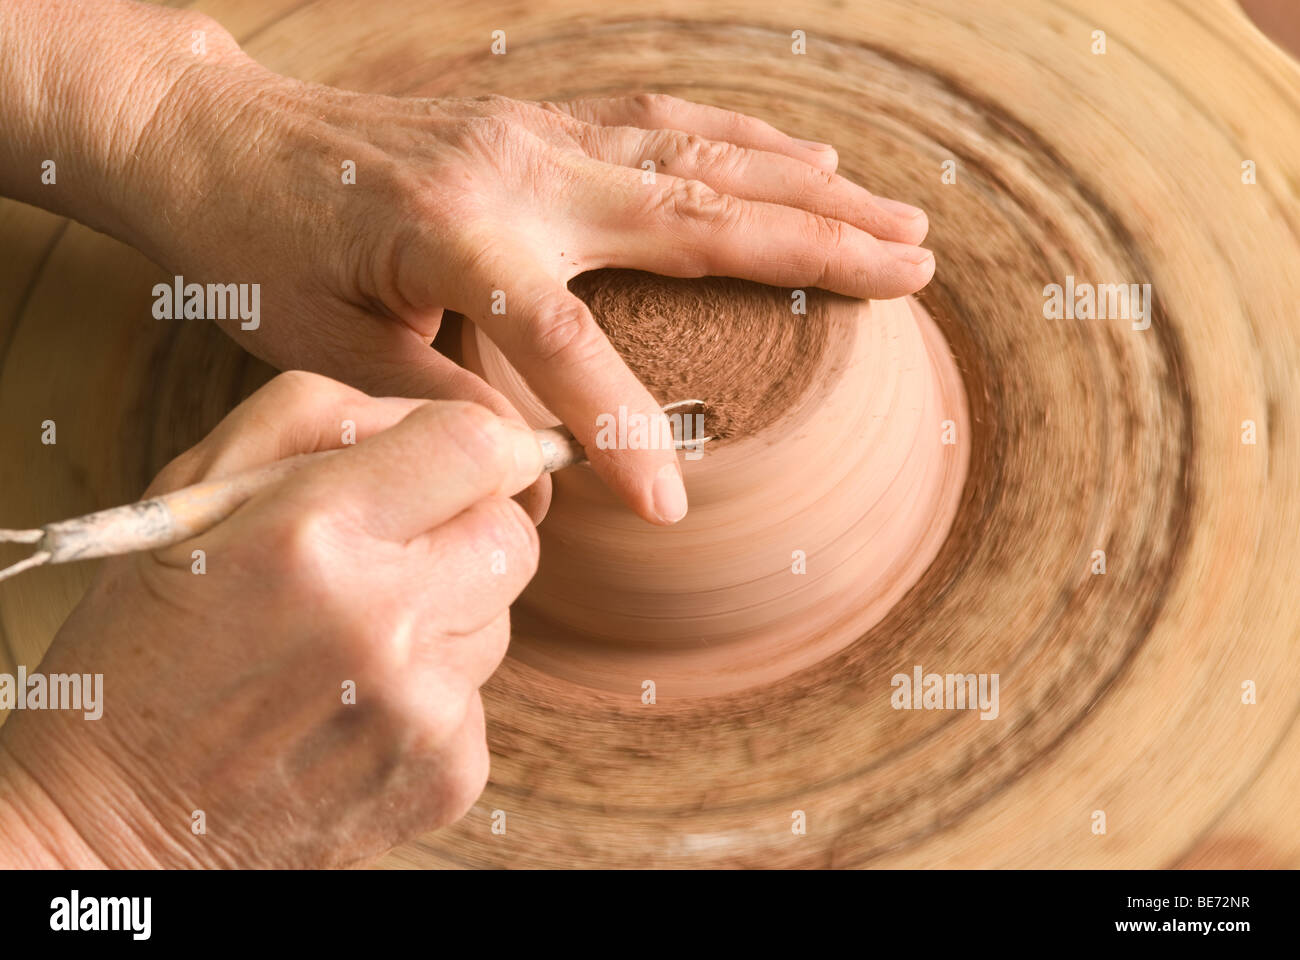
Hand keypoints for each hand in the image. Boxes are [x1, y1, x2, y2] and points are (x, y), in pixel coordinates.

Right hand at [0, 372, 541, 867]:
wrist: (117, 822)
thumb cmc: (146, 645)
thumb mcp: (191, 499)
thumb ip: (315, 422)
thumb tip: (443, 419)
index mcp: (311, 536)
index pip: (478, 447)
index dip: (482, 445)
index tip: (459, 462)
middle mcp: (381, 621)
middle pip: (510, 534)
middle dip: (467, 529)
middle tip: (393, 554)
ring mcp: (422, 707)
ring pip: (499, 615)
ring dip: (446, 612)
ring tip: (352, 642)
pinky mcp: (448, 773)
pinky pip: (479, 695)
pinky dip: (433, 690)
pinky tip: (355, 707)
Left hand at [117, 22, 932, 524]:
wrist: (215, 135)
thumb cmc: (256, 247)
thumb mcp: (326, 352)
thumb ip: (440, 408)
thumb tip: (530, 477)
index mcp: (461, 239)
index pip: (571, 348)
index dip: (625, 429)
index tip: (673, 505)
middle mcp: (522, 170)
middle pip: (697, 214)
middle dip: (817, 247)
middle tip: (915, 269)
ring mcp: (538, 132)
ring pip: (703, 155)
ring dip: (808, 185)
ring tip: (894, 213)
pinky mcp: (538, 119)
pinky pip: (665, 119)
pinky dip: (744, 137)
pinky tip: (797, 152)